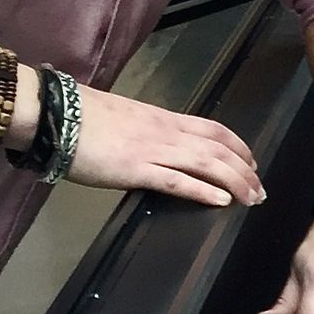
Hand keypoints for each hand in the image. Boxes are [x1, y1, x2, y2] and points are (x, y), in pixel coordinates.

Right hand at [43, 78, 264, 207]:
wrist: (52, 113)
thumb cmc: (82, 117)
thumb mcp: (127, 117)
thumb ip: (149, 131)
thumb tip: (161, 145)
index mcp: (163, 118)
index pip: (213, 129)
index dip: (239, 146)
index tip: (252, 162)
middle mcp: (165, 132)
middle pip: (219, 149)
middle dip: (245, 170)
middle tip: (260, 190)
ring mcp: (152, 150)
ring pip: (206, 163)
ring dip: (235, 182)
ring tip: (251, 199)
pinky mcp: (135, 169)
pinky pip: (176, 180)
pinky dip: (202, 190)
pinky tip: (222, 201)